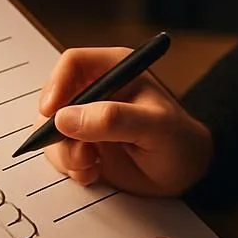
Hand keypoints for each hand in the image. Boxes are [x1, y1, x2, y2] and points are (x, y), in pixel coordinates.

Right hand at [36, 47, 212, 196]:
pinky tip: (93, 173)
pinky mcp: (83, 145)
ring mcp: (87, 119)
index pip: (73, 63)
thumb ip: (113, 119)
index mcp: (114, 69)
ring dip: (64, 152)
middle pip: (54, 98)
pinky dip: (70, 167)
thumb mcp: (154, 126)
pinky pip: (58, 153)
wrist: (186, 174)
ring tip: (90, 165)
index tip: (52, 113)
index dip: (57, 84)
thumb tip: (65, 118)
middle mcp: (96, 91)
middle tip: (77, 152)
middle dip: (57, 129)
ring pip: (51, 129)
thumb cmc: (179, 140)